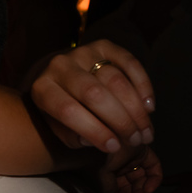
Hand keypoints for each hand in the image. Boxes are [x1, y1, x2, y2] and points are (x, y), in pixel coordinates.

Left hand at [30, 40, 155, 153]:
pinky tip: (149, 107)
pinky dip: (142, 85)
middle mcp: (59, 66)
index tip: (114, 147)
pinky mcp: (103, 45)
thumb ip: (73, 137)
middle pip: (95, 94)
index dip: (94, 130)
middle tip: (136, 140)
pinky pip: (129, 62)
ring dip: (135, 109)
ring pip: (115, 80)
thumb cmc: (62, 111)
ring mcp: (82, 52)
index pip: (68, 111)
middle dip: (120, 120)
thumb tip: (97, 140)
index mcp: (42, 89)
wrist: (61, 78)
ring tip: (145, 131)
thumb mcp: (59, 129)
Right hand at [98, 144, 162, 192]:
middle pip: (133, 189)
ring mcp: (130, 159)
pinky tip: (147, 191)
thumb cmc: (93, 174)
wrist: (97, 156)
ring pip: (143, 181)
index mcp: (106, 177)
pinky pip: (154, 168)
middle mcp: (118, 168)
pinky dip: (154, 181)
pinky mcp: (142, 151)